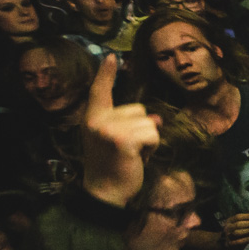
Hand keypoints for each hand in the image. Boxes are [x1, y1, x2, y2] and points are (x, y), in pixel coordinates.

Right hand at [80, 53, 161, 206]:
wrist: (104, 193)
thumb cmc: (111, 167)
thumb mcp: (113, 141)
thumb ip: (128, 125)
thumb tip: (157, 119)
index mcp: (91, 118)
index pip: (98, 91)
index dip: (105, 74)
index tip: (111, 56)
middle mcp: (97, 120)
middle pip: (138, 109)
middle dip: (140, 129)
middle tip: (126, 150)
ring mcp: (109, 129)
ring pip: (149, 122)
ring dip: (148, 140)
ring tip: (132, 155)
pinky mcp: (123, 139)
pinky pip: (153, 134)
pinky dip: (152, 147)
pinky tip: (138, 158)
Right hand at [223, 214, 248, 249]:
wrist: (229, 244)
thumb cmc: (239, 231)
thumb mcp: (242, 223)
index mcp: (229, 221)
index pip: (238, 216)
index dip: (248, 216)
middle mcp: (227, 228)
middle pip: (238, 224)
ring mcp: (227, 236)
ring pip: (237, 232)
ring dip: (248, 230)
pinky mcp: (230, 244)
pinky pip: (238, 242)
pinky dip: (247, 239)